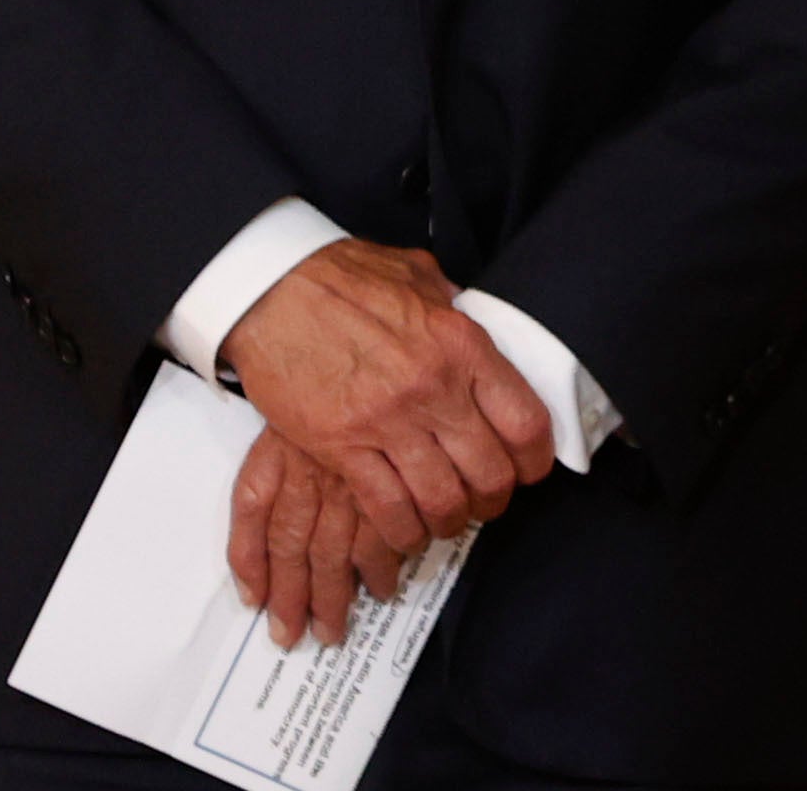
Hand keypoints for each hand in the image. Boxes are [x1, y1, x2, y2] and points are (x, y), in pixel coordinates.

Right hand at [216, 241, 550, 630]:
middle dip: (493, 499)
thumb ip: (452, 303)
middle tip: (484, 502)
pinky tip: (405, 531)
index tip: (529, 469)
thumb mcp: (417, 275)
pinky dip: (403, 531)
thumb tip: (471, 316)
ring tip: (444, 519)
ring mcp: (387, 422)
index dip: (535, 458)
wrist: (270, 288)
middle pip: (489, 472)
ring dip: (449, 520)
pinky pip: (388, 509)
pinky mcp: (342, 447)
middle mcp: (433, 389)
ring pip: (442, 499)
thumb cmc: (343, 276)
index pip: (525, 421)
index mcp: (461, 345)